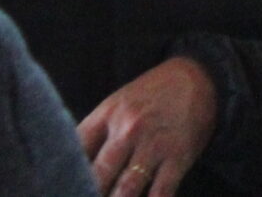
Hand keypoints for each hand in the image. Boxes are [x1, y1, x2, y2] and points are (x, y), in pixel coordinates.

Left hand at [80, 55, 216, 196]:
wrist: (199, 78)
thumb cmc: (152, 95)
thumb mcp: (118, 104)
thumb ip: (96, 133)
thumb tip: (74, 166)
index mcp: (108, 115)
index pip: (77, 149)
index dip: (66, 172)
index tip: (63, 186)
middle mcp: (128, 129)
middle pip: (99, 174)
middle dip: (89, 194)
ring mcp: (154, 145)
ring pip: (126, 188)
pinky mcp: (178, 157)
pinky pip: (161, 192)